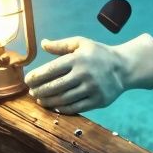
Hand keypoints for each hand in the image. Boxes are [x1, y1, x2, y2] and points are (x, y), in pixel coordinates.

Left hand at [24, 33, 152, 113]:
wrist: (124, 68)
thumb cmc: (99, 54)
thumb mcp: (81, 43)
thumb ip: (61, 45)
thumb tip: (43, 43)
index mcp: (78, 59)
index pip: (51, 70)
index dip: (36, 77)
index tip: (28, 81)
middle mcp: (84, 74)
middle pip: (55, 86)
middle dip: (39, 91)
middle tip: (32, 92)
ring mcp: (92, 89)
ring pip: (63, 99)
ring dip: (48, 101)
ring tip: (41, 99)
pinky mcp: (98, 100)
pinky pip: (75, 108)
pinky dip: (62, 109)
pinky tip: (55, 106)